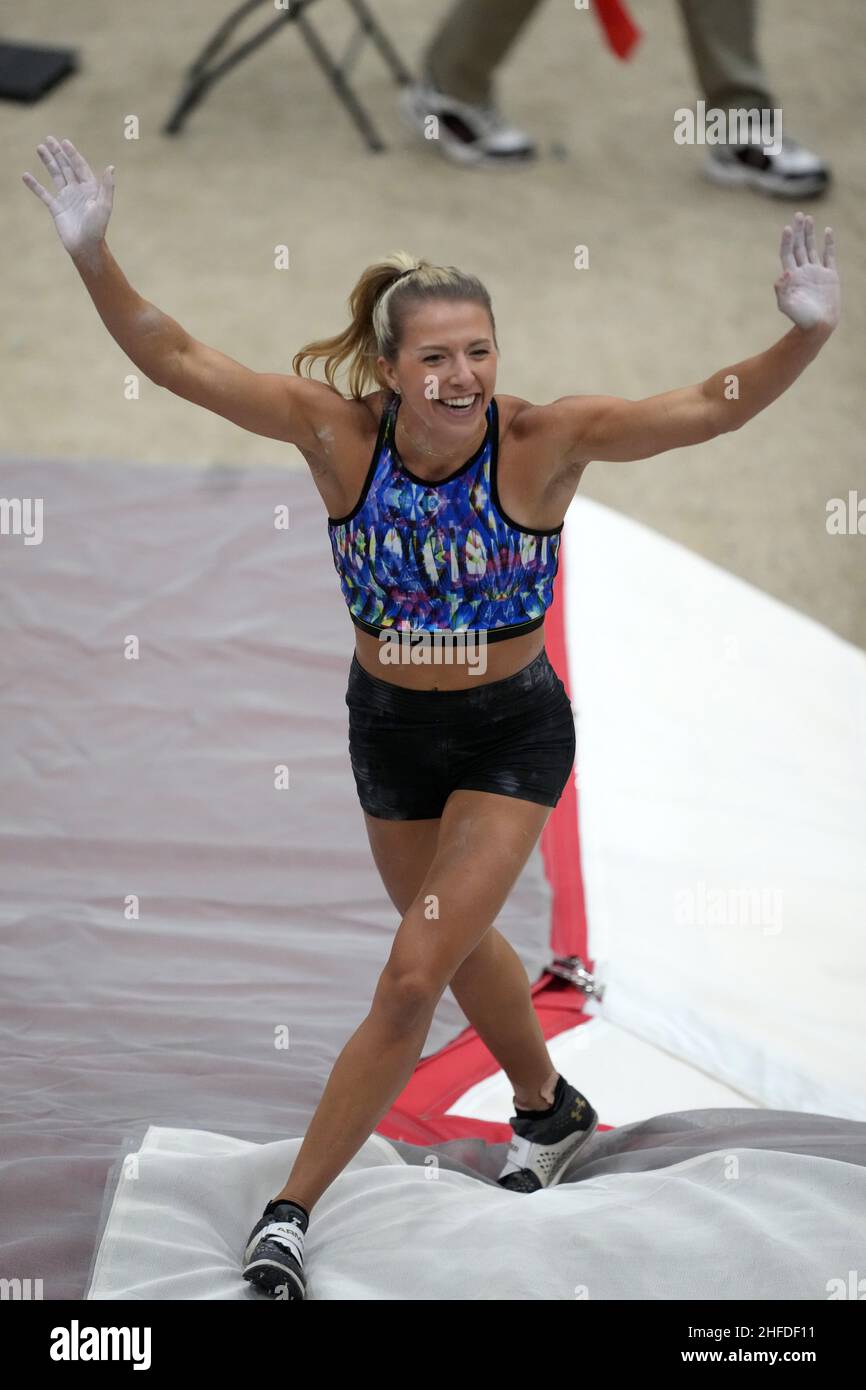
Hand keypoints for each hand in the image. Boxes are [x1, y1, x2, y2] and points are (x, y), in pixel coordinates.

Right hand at [22, 136, 114, 257]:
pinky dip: (34, 185)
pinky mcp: (56, 208)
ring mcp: (66, 198)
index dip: (72, 154)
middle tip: (49, 139)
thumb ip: (107, 186)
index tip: (65, 142)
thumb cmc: (97, 228)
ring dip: (48, 162)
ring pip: (55, 175)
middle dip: (58, 153)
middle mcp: (78, 190)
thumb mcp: (104, 206)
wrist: (85, 247)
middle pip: (66, 167)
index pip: (80, 166)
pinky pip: (43, 193)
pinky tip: (26, 176)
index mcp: (90, 188)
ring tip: (40, 148)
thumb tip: (111, 167)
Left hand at [774, 211, 838, 331]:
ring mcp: (816, 272)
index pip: (788, 254)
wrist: (818, 326)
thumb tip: (784, 273)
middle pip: (799, 247)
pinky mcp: (830, 275)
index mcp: (792, 276)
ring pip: (812, 248)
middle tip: (798, 215)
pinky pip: (829, 256)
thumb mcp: (787, 305)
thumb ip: (782, 290)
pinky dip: (828, 244)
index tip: (788, 228)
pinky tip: (827, 231)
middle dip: (799, 231)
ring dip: (810, 233)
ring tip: (808, 218)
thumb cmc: (801, 318)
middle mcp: (803, 271)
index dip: (788, 241)